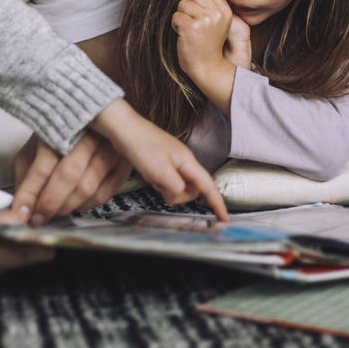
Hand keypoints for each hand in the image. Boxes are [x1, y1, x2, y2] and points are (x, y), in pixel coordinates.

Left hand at [11, 130, 132, 224]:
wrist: (87, 125)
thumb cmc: (55, 140)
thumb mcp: (33, 151)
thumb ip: (25, 177)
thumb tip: (21, 208)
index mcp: (61, 127)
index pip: (44, 164)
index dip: (31, 192)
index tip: (21, 212)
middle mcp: (89, 134)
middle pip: (69, 174)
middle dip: (50, 202)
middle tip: (38, 217)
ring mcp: (109, 148)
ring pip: (87, 187)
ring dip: (66, 207)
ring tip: (54, 211)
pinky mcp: (122, 164)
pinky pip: (104, 194)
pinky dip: (85, 206)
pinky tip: (74, 205)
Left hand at [90, 99, 228, 219]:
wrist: (124, 129)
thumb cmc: (141, 145)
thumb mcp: (159, 171)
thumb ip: (175, 187)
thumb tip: (181, 195)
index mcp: (188, 162)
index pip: (209, 186)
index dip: (218, 203)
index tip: (224, 219)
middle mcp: (184, 162)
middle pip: (192, 189)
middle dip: (179, 195)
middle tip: (160, 187)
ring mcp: (173, 162)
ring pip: (179, 187)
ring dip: (167, 189)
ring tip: (152, 177)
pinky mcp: (162, 163)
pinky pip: (167, 181)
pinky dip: (159, 183)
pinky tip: (149, 175)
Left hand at [173, 0, 240, 105]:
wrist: (206, 67)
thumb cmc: (208, 44)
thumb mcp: (218, 23)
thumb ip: (213, 5)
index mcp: (225, 12)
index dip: (199, 1)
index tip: (200, 16)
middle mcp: (216, 14)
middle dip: (189, 8)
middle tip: (194, 24)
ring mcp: (204, 21)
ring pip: (182, 4)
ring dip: (181, 17)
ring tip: (189, 30)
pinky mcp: (191, 28)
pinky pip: (175, 16)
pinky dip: (175, 26)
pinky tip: (183, 35)